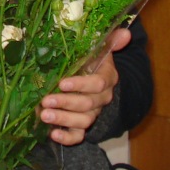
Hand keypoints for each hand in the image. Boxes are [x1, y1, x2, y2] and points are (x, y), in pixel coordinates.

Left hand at [39, 27, 129, 143]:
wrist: (96, 82)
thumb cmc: (93, 62)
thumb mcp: (100, 50)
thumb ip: (110, 41)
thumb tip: (125, 32)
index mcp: (107, 78)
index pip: (98, 83)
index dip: (81, 85)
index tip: (62, 83)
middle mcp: (102, 98)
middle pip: (88, 104)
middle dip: (66, 103)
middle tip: (46, 100)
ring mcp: (93, 113)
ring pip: (83, 121)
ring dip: (63, 119)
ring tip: (44, 115)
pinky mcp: (83, 125)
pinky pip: (79, 135)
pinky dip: (67, 138)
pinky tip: (53, 134)